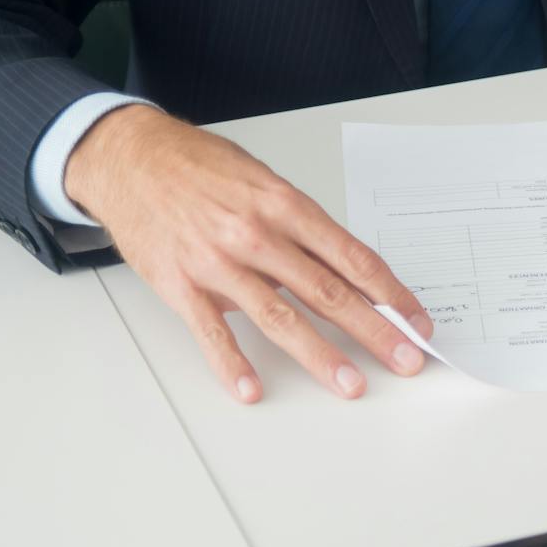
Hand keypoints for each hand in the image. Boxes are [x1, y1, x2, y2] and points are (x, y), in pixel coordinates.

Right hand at [65, 105, 433, 403]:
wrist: (129, 157)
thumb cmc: (200, 168)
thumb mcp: (263, 182)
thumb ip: (300, 229)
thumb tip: (341, 275)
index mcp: (286, 206)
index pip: (353, 258)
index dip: (391, 293)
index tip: (417, 320)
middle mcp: (257, 234)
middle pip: (328, 291)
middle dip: (374, 330)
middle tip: (406, 359)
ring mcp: (218, 263)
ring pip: (279, 316)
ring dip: (320, 356)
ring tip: (350, 384)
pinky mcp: (181, 285)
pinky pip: (212, 332)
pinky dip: (232, 364)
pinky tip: (253, 389)